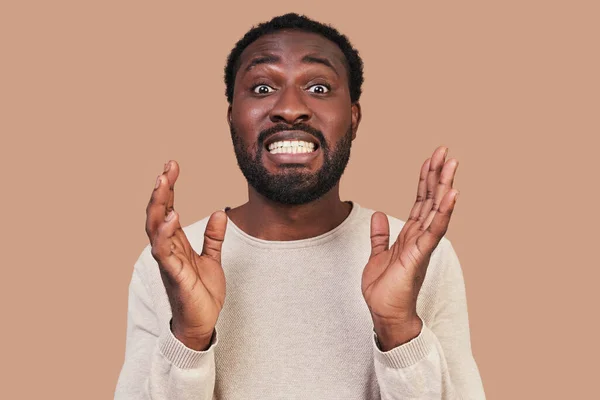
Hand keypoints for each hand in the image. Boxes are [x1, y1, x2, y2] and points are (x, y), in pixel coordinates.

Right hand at [145, 160, 227, 349]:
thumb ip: (213, 237)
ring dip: (158, 206)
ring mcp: (168, 261)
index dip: (169, 188)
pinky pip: (165, 251)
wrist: (202, 323)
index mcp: (176, 243)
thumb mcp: (212, 259)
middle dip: (161, 191)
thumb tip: (218, 213)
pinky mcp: (174, 275)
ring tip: (163, 184)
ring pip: (156, 229)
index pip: (168, 209)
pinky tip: (173, 216)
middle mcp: (168, 249)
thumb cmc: (202, 292)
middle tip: (166, 169)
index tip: (172, 166)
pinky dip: (166, 234)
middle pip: (157, 214)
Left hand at [361, 146, 458, 350]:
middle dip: (437, 175)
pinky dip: (443, 213)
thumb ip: (380, 235)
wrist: (385, 314)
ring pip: (436, 210)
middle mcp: (420, 237)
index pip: (420, 201)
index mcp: (410, 235)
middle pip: (431, 200)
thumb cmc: (385, 290)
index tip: (431, 159)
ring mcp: (422, 246)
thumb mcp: (378, 255)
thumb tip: (379, 215)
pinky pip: (434, 231)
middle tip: (445, 151)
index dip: (425, 180)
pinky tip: (452, 195)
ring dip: (444, 187)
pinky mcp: (419, 256)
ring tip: (452, 165)